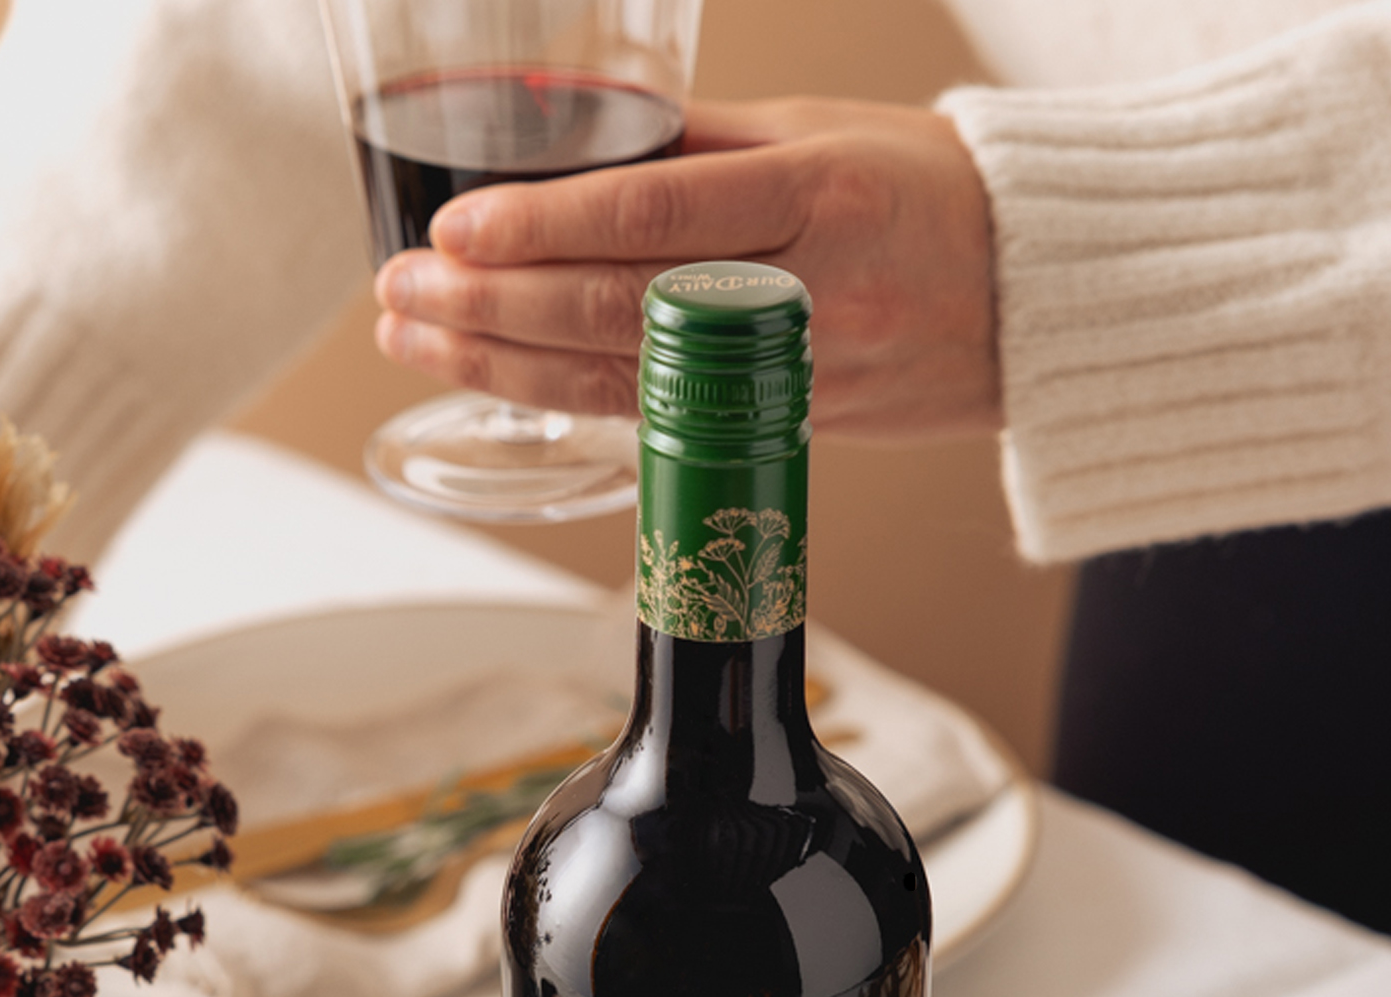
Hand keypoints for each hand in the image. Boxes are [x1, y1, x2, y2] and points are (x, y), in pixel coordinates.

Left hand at [372, 98, 999, 438]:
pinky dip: (561, 399)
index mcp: (820, 199)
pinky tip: (491, 379)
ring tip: (417, 339)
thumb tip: (566, 128)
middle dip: (494, 307)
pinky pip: (653, 418)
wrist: (1034, 304)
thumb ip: (691, 141)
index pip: (655, 218)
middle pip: (617, 311)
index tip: (456, 232)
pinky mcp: (778, 428)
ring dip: (502, 365)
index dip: (544, 229)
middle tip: (402, 293)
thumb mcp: (818, 132)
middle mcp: (804, 297)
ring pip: (620, 380)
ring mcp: (790, 378)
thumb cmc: (927, 197)